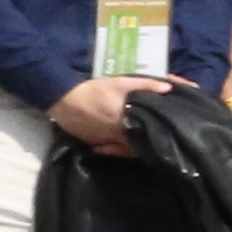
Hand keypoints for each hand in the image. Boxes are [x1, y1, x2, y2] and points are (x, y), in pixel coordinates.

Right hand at [51, 72, 170, 156]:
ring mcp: (104, 143)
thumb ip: (145, 85)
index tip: (167, 132)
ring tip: (140, 137)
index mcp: (126, 123)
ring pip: (122, 148)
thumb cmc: (94, 91)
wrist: (63, 99)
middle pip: (136, 144)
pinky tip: (120, 139)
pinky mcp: (93, 144)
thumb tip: (169, 88)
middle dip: (145, 140)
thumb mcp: (120, 83)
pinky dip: (115, 146)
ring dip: (130, 144)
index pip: (147, 136)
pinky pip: (109, 148)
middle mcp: (116, 137)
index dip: (157, 135)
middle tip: (154, 134)